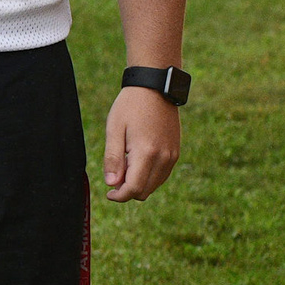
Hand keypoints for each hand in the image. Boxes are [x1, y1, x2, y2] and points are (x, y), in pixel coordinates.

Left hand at [102, 86, 178, 200]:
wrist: (155, 88)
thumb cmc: (130, 107)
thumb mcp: (114, 130)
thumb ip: (113, 158)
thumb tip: (112, 184)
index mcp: (147, 153)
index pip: (134, 189)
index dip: (119, 196)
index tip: (108, 193)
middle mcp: (164, 158)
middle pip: (145, 191)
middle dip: (127, 190)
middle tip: (115, 174)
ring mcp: (172, 156)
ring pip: (154, 185)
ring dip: (138, 183)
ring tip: (125, 163)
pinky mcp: (175, 152)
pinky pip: (162, 175)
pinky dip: (149, 176)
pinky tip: (136, 161)